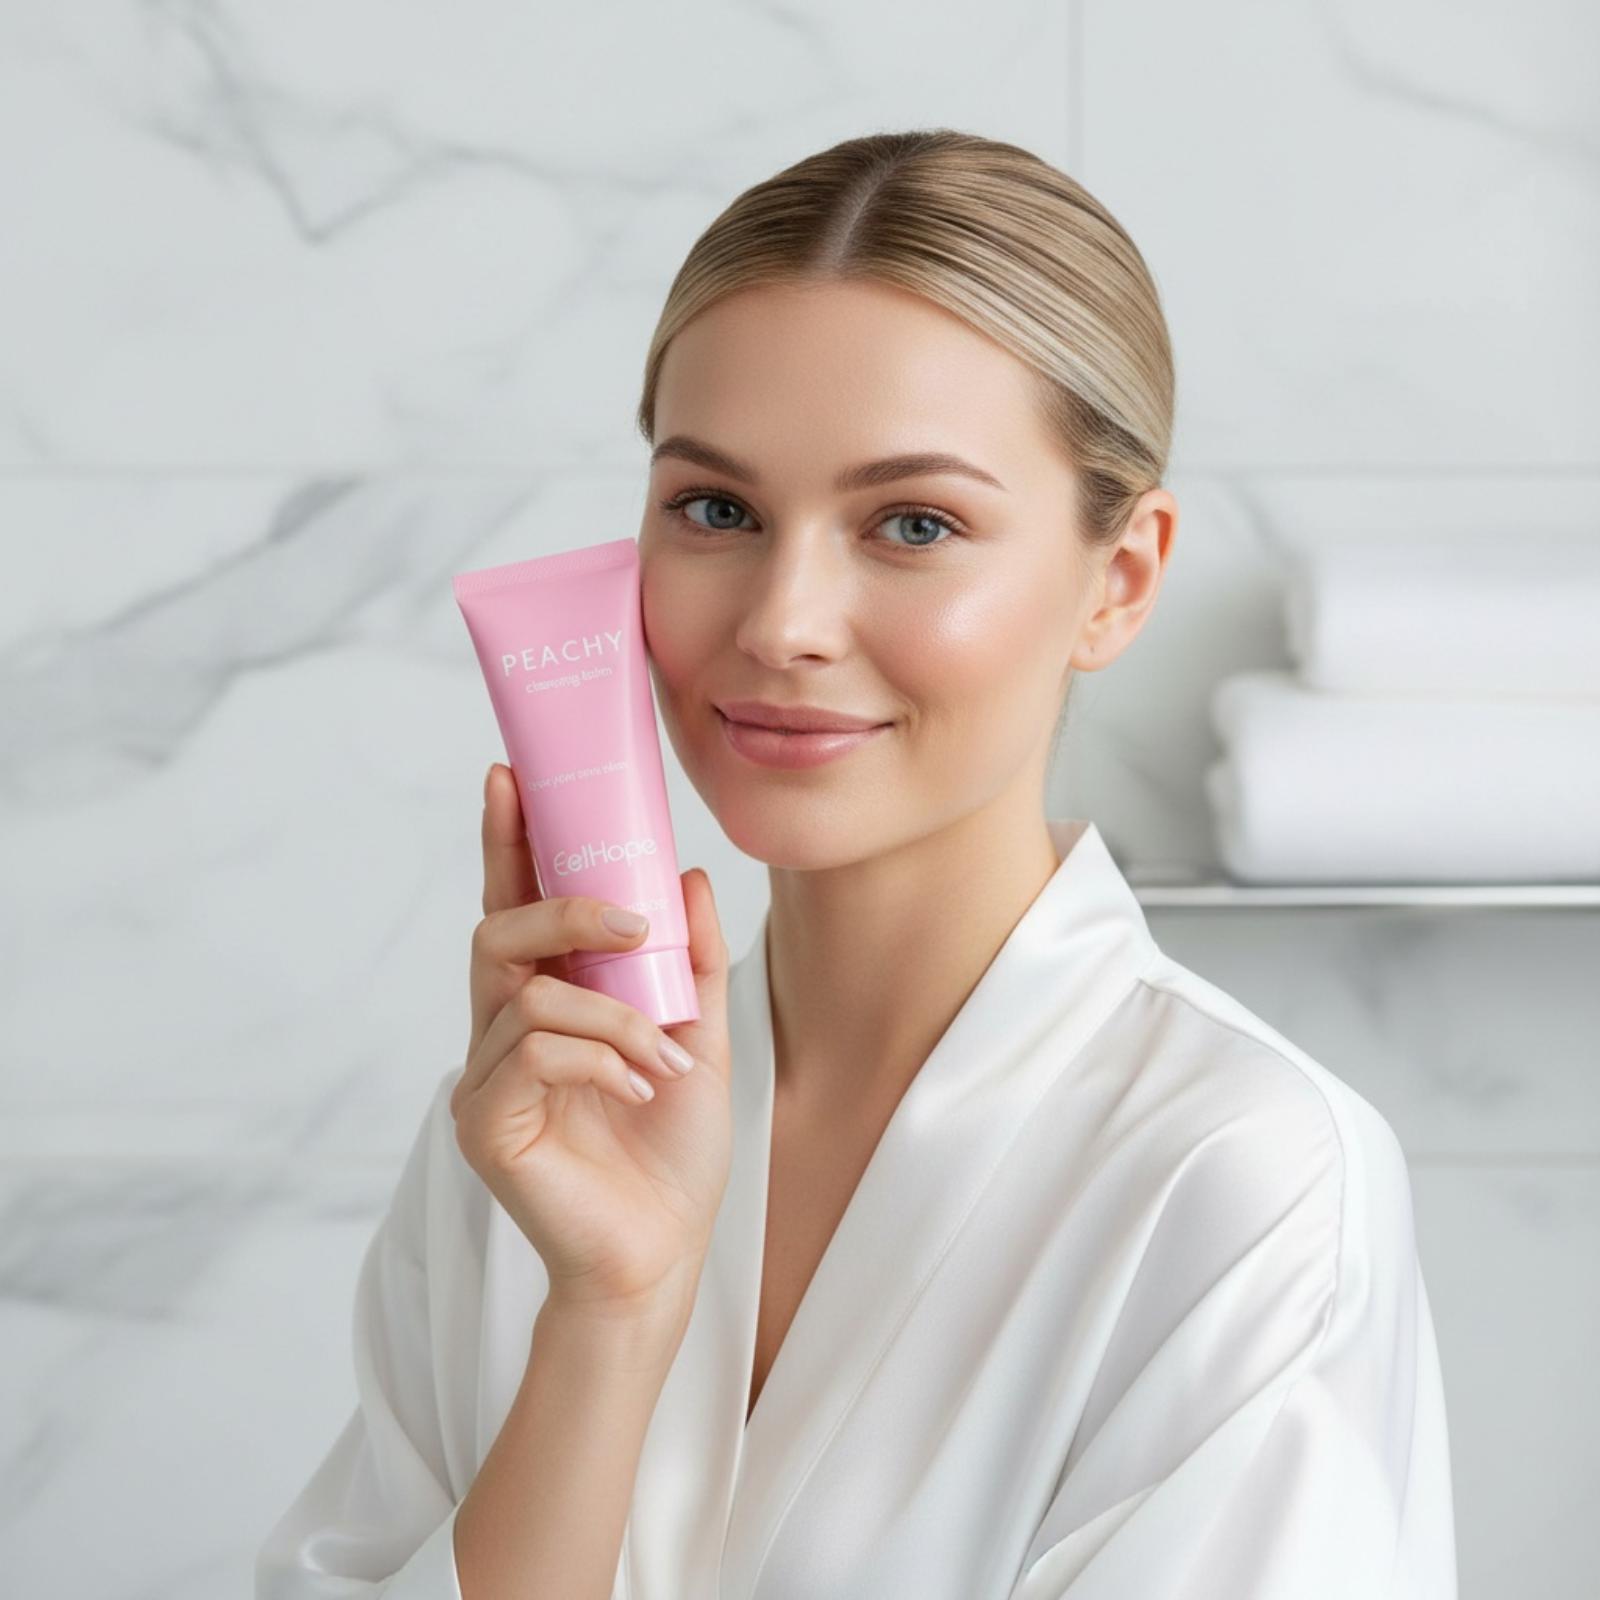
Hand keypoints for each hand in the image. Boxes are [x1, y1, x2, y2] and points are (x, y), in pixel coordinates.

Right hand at [452, 763, 734, 1318]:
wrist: (665, 1250)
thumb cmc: (672, 1149)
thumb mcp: (700, 1035)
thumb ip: (690, 958)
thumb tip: (686, 872)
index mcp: (548, 1004)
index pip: (515, 906)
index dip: (507, 840)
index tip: (510, 774)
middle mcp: (503, 1033)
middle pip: (496, 930)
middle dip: (562, 905)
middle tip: (631, 921)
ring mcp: (485, 1079)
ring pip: (528, 993)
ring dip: (612, 1013)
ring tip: (662, 1055)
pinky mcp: (485, 1123)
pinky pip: (532, 1050)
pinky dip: (598, 1056)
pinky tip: (636, 1087)